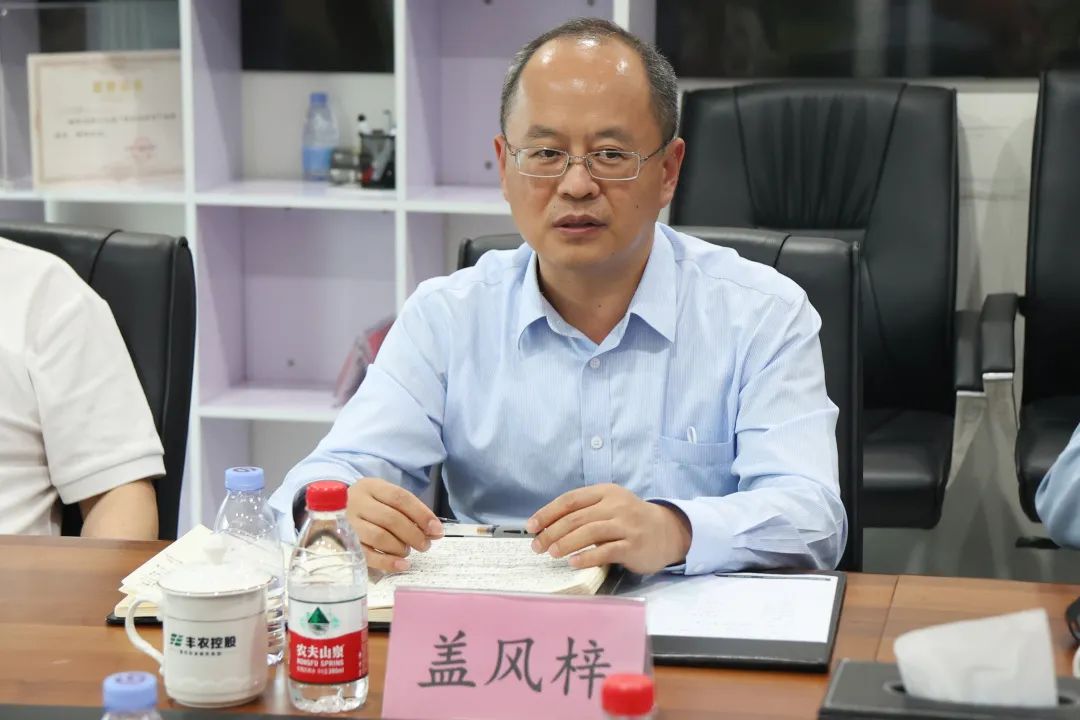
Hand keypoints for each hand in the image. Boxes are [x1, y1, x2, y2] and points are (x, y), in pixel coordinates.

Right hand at [346, 478, 442, 572]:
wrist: (331, 509)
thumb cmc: (369, 505)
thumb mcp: (386, 499)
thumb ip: (410, 512)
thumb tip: (435, 532)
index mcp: (371, 487)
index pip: (400, 498)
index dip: (421, 514)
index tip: (437, 530)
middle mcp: (357, 502)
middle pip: (391, 519)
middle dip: (413, 534)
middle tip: (425, 545)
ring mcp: (348, 524)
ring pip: (379, 537)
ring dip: (400, 547)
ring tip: (408, 551)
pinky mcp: (344, 544)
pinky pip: (366, 555)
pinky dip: (387, 562)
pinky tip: (401, 565)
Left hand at [527, 484, 691, 574]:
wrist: (668, 531)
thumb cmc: (630, 520)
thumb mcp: (609, 506)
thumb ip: (585, 512)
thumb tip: (548, 526)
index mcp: (605, 492)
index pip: (570, 500)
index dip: (548, 513)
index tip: (531, 526)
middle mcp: (615, 505)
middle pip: (576, 518)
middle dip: (552, 532)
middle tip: (537, 546)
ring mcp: (626, 525)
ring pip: (589, 532)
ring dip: (566, 543)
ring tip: (551, 553)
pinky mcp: (634, 545)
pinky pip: (607, 550)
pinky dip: (587, 557)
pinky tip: (574, 563)